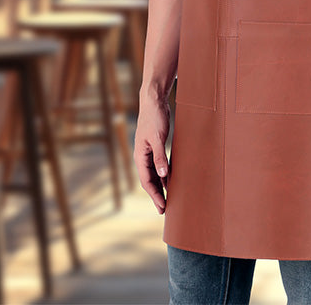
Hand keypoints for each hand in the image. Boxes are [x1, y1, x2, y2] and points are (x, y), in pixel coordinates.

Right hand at [134, 94, 170, 213]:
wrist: (154, 101)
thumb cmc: (154, 117)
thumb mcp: (158, 137)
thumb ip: (160, 156)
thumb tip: (162, 175)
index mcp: (140, 156)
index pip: (146, 181)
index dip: (154, 195)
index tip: (162, 207)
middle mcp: (142, 156)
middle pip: (149, 180)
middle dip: (156, 195)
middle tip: (165, 210)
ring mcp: (148, 152)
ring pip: (154, 174)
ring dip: (160, 186)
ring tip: (168, 198)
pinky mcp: (155, 146)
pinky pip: (158, 165)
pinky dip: (163, 174)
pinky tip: (170, 180)